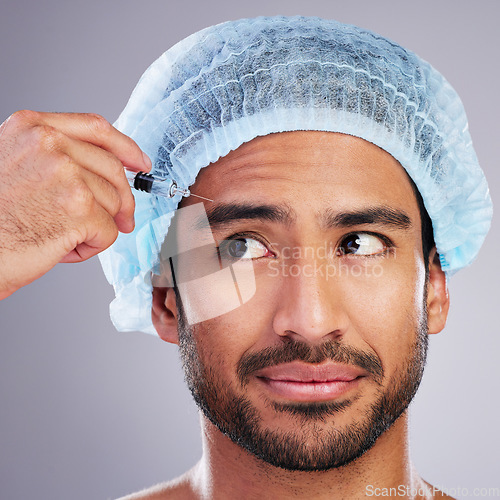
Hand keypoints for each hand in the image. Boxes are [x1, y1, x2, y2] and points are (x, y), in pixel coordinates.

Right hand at [0, 110, 150, 298]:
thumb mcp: (16, 163)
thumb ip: (57, 154)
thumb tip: (106, 168)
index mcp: (32, 127)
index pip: (96, 128)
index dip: (126, 147)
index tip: (140, 162)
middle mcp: (50, 144)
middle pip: (113, 169)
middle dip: (121, 200)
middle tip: (122, 220)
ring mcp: (66, 174)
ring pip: (114, 202)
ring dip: (95, 226)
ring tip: (59, 234)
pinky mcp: (78, 208)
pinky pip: (109, 231)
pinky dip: (92, 246)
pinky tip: (62, 247)